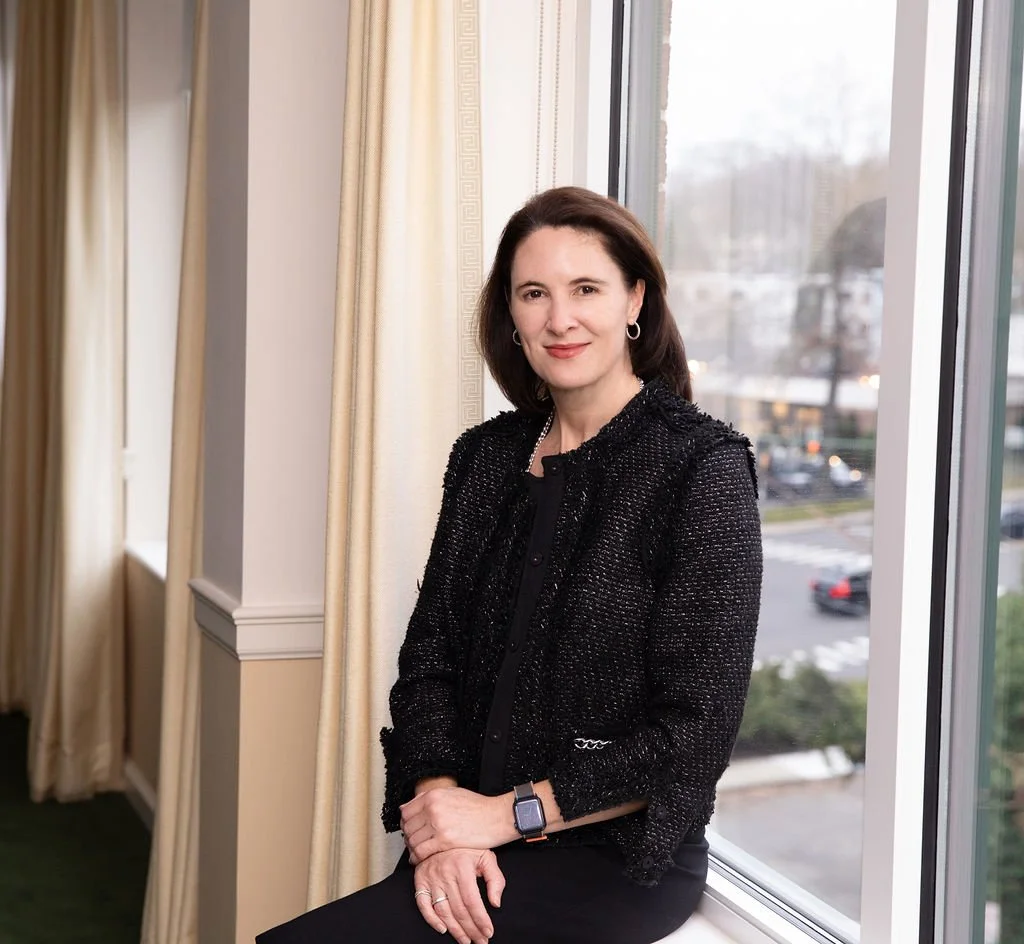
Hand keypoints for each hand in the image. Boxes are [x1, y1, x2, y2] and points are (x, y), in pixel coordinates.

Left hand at [401, 787, 515, 863]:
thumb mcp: (451, 794)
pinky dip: (417, 858)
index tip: (409, 829)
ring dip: (412, 849)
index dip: (405, 823)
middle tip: (413, 843)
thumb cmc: (477, 806)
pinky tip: (420, 860)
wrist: (496, 817)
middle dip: (408, 837)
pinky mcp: (445, 840)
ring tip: (417, 852)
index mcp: (433, 795)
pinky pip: (421, 852)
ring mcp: (438, 824)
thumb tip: (405, 807)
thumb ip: (428, 799)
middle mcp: (433, 808)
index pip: (406, 811)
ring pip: (413, 840)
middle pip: (408, 827)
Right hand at [413, 848, 504, 943]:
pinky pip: (423, 905)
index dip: (481, 920)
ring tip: (466, 941)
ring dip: (455, 930)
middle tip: (480, 941)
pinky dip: (432, 920)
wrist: (442, 833)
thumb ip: (495, 879)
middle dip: (471, 930)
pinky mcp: (420, 881)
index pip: (472, 901)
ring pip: (443, 911)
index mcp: (462, 867)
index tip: (488, 932)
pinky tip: (443, 929)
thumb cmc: (466, 847)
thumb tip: (495, 903)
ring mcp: (430, 878)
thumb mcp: (485, 856)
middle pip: (458, 910)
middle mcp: (445, 873)